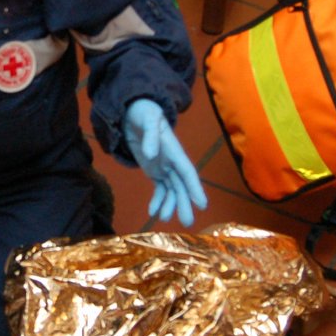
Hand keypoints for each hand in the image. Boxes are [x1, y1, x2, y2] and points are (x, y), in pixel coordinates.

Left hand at [123, 99, 206, 226]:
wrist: (133, 112)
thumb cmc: (144, 112)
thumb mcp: (147, 119)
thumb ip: (151, 135)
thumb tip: (151, 155)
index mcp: (174, 150)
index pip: (187, 172)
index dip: (195, 188)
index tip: (202, 205)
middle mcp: (172, 161)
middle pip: (181, 186)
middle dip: (184, 203)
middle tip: (187, 223)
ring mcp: (164, 167)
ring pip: (171, 190)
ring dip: (170, 205)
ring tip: (164, 219)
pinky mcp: (154, 171)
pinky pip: (159, 189)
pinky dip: (157, 201)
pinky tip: (153, 213)